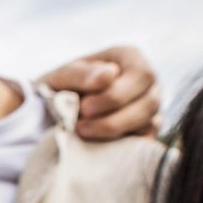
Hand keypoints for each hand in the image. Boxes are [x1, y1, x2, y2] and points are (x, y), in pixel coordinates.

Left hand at [39, 45, 161, 141]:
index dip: (115, 96)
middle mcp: (146, 80)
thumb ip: (81, 73)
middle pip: (150, 103)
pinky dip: (122, 145)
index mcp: (129, 57)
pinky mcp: (146, 130)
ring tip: (83, 134)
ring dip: (115, 133)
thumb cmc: (60, 88)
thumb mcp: (62, 77)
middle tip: (81, 127)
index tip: (84, 108)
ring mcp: (150, 106)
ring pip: (149, 124)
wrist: (53, 113)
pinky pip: (145, 141)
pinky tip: (97, 145)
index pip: (141, 75)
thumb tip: (109, 74)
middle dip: (114, 120)